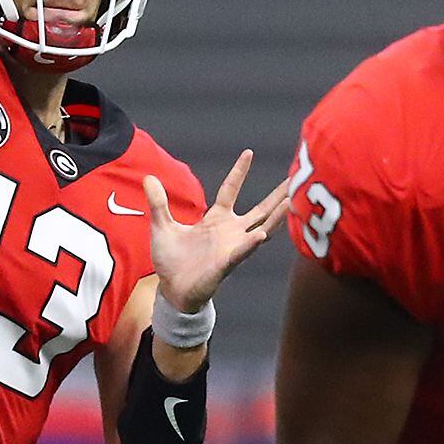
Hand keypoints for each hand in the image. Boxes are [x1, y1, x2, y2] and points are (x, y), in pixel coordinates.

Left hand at [145, 150, 293, 312]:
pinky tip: (262, 234)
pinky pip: (241, 252)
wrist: (172, 290)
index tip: (248, 152)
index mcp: (216, 220)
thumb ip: (159, 203)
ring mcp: (232, 248)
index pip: (231, 189)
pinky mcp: (225, 264)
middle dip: (277, 195)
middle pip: (260, 209)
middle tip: (295, 179)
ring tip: (292, 202)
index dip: (239, 172)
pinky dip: (251, 243)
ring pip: (261, 228)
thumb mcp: (163, 226)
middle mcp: (230, 232)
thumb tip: (148, 178)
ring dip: (276, 216)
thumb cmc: (171, 262)